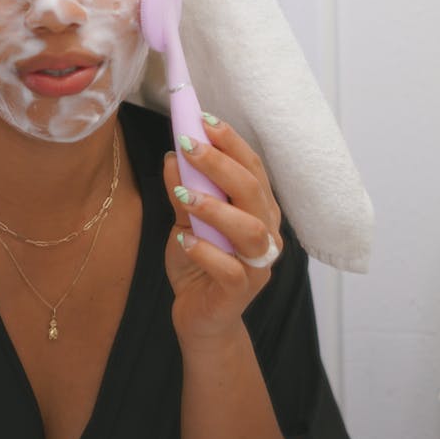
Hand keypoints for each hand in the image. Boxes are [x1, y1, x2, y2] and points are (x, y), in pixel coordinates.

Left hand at [163, 117, 282, 345]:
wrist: (199, 319)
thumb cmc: (199, 264)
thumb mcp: (186, 221)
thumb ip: (183, 190)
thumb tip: (173, 154)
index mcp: (259, 209)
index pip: (252, 168)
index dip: (231, 142)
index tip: (204, 119)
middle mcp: (266, 233)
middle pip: (253, 191)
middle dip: (221, 164)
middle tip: (189, 145)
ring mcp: (258, 264)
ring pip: (250, 229)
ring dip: (216, 207)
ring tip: (184, 195)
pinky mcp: (242, 292)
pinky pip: (231, 269)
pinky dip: (207, 252)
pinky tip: (184, 241)